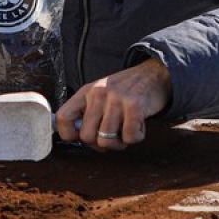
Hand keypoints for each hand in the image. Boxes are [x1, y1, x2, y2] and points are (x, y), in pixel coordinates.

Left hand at [56, 58, 171, 150]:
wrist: (155, 74)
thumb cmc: (126, 90)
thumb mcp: (101, 94)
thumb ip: (88, 112)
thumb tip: (75, 136)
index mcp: (86, 92)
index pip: (63, 117)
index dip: (68, 135)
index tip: (80, 138)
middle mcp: (99, 94)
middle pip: (86, 136)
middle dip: (100, 143)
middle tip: (112, 136)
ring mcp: (116, 99)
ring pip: (107, 140)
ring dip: (120, 142)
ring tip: (126, 129)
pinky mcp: (135, 106)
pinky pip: (129, 137)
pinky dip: (136, 137)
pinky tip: (138, 125)